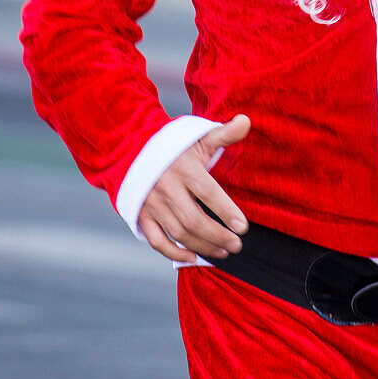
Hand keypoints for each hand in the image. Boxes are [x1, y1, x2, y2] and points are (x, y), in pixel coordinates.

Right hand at [138, 114, 250, 262]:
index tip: (242, 227)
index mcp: (184, 168)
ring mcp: (152, 204)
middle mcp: (166, 187)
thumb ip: (224, 133)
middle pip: (194, 219)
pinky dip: (174, 253)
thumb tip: (246, 121)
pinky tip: (193, 257)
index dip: (226, 211)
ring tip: (223, 252)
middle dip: (217, 236)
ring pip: (179, 233)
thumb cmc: (174, 146)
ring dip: (203, 246)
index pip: (208, 193)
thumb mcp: (198, 137)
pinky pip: (157, 241)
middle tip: (236, 245)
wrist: (132, 149)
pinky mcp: (142, 215)